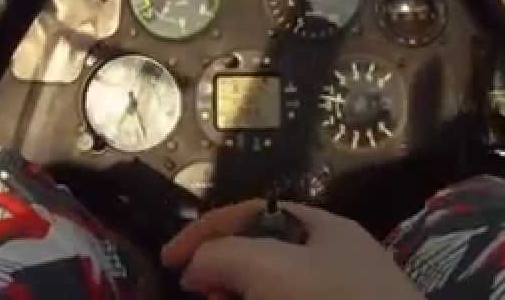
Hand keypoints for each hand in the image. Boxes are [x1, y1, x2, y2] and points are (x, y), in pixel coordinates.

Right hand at [161, 200, 425, 299]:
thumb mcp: (273, 268)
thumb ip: (224, 256)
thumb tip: (194, 268)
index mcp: (323, 231)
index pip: (251, 213)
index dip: (206, 231)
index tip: (168, 262)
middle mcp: (331, 263)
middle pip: (260, 257)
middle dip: (222, 273)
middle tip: (201, 296)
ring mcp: (336, 299)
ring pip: (273, 291)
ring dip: (240, 296)